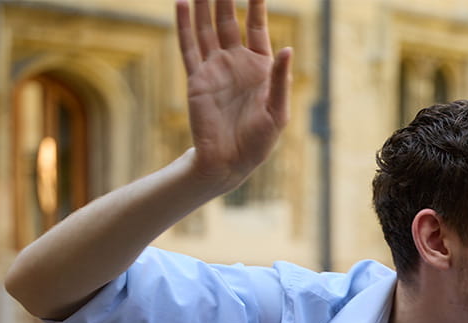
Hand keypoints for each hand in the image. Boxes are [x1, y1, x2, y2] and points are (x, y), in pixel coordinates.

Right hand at [175, 0, 290, 192]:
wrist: (230, 161)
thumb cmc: (259, 141)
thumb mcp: (277, 112)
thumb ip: (280, 80)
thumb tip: (287, 48)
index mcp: (261, 67)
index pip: (257, 26)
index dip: (256, 4)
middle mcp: (237, 62)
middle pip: (230, 20)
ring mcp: (215, 68)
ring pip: (207, 28)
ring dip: (204, 4)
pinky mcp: (197, 78)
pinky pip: (189, 46)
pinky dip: (183, 25)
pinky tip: (180, 3)